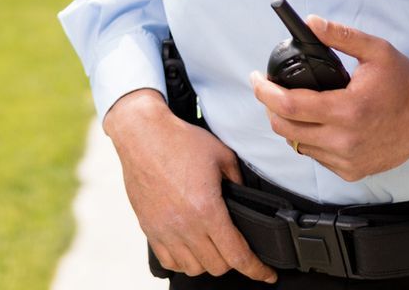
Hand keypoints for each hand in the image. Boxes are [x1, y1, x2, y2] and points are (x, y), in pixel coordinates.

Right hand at [103, 89, 278, 282]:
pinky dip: (183, 261)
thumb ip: (238, 179)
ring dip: (208, 262)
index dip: (257, 269)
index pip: (237, 255)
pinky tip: (190, 249)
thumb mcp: (221, 155)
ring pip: (194, 268)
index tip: (266, 274)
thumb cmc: (178, 141)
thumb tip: (244, 196)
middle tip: (237, 248)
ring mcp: (165, 229)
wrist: (142, 134)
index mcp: (207, 209)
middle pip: (217, 266)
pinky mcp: (149, 228)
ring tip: (213, 248)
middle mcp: (185, 225)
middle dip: (233, 262)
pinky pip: (169, 261)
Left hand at [249, 16, 408, 182]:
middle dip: (270, 107)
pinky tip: (317, 124)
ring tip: (295, 105)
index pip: (288, 104)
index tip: (256, 78)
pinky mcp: (352, 171)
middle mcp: (345, 140)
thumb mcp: (375, 50)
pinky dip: (309, 140)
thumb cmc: (404, 83)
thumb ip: (340, 35)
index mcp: (348, 110)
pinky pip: (316, 157)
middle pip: (284, 129)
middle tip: (271, 90)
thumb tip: (311, 22)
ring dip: (289, 125)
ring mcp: (348, 159)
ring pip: (297, 145)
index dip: (263, 91)